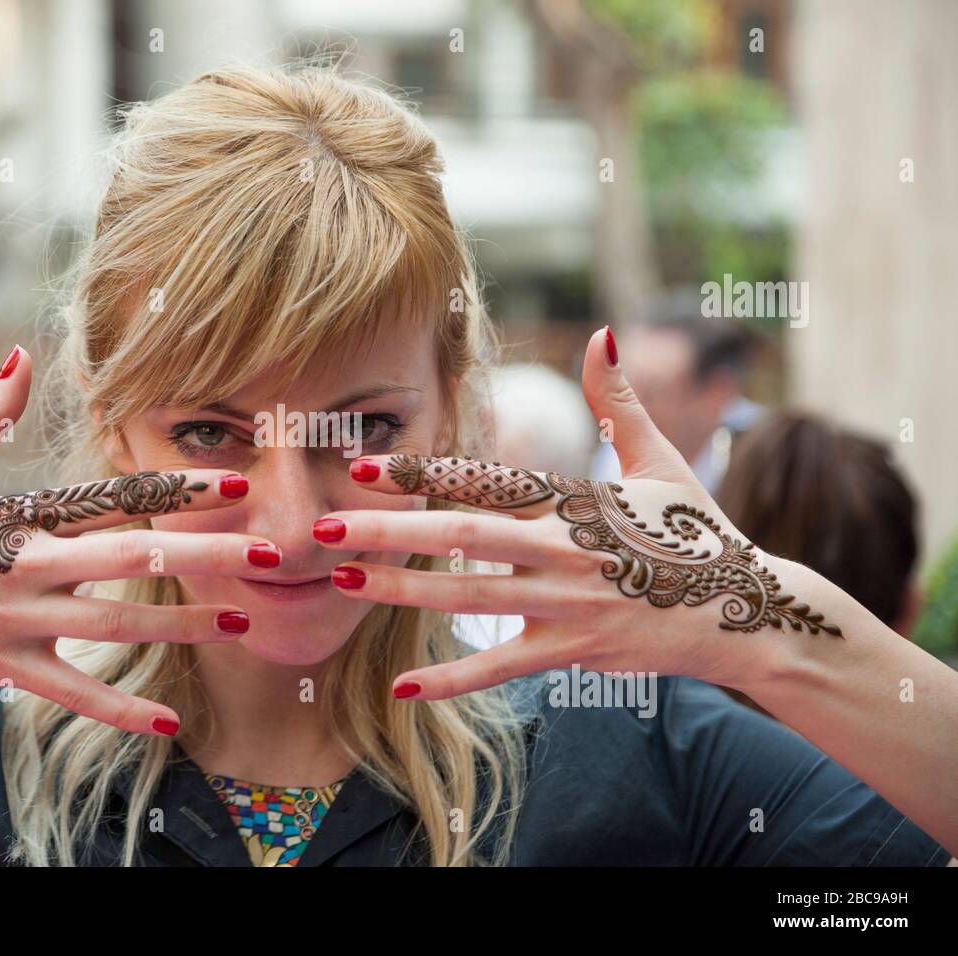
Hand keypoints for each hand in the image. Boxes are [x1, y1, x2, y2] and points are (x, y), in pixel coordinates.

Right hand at [0, 346, 280, 734]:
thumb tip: (20, 351)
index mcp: (17, 516)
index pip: (112, 497)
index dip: (177, 487)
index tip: (236, 479)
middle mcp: (27, 570)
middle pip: (132, 560)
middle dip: (206, 556)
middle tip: (268, 552)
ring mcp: (18, 624)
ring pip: (115, 628)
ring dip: (183, 627)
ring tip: (243, 624)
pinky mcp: (6, 668)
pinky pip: (74, 692)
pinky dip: (121, 709)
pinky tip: (171, 719)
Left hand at [313, 328, 844, 699]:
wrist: (747, 611)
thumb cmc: (696, 529)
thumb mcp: (659, 459)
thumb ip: (618, 400)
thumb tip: (602, 332)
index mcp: (576, 497)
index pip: (488, 479)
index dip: (425, 472)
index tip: (365, 465)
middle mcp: (565, 549)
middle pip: (463, 536)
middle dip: (390, 529)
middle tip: (323, 524)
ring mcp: (569, 605)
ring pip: (471, 598)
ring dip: (402, 590)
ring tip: (341, 578)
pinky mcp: (575, 652)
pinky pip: (502, 667)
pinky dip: (452, 678)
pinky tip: (400, 686)